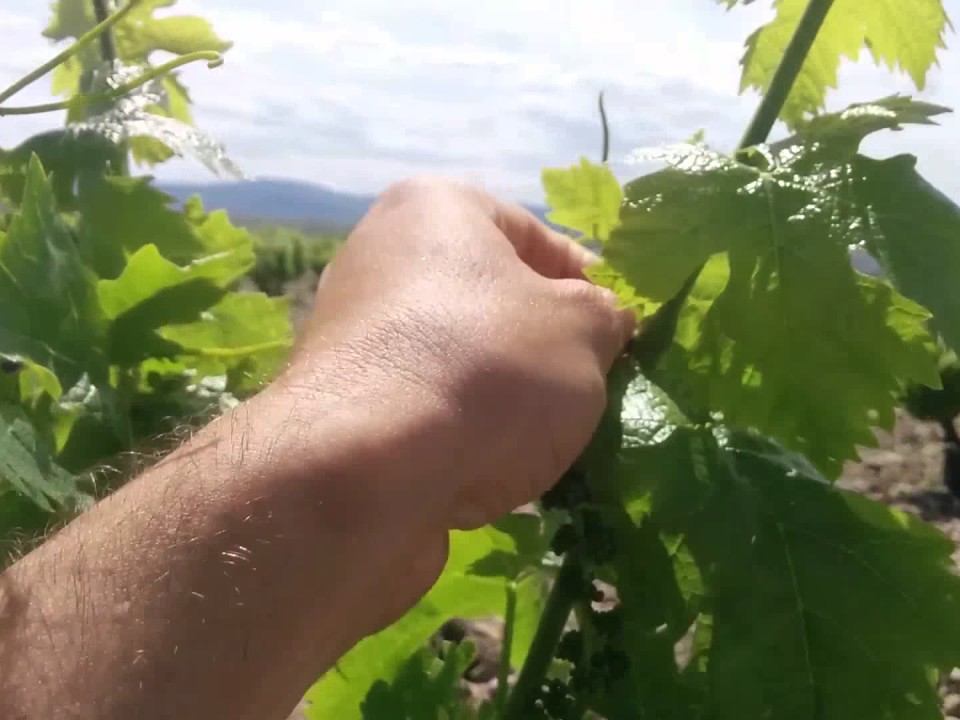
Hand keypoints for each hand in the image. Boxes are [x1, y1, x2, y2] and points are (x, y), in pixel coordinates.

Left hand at [269, 177, 634, 620]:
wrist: (364, 472)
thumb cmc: (487, 371)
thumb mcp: (585, 331)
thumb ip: (607, 315)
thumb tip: (605, 321)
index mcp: (436, 207)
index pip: (537, 235)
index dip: (589, 287)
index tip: (619, 337)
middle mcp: (381, 255)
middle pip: (493, 301)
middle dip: (545, 348)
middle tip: (588, 391)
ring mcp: (352, 332)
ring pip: (461, 360)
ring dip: (506, 399)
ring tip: (542, 442)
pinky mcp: (340, 405)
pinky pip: (424, 409)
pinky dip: (460, 435)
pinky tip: (490, 472)